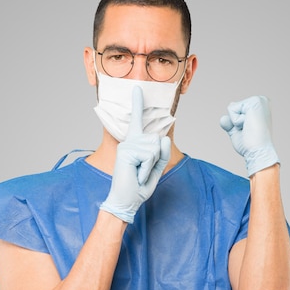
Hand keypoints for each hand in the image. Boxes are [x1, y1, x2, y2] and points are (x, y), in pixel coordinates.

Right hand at [100, 86, 170, 222]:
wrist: (126, 201)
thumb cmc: (138, 187)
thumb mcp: (156, 169)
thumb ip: (162, 154)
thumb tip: (164, 137)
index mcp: (135, 143)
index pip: (138, 121)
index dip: (138, 104)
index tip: (138, 88)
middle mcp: (130, 141)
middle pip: (158, 140)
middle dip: (157, 159)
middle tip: (143, 172)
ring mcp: (127, 145)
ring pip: (155, 147)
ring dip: (152, 165)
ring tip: (139, 174)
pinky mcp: (126, 151)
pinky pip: (150, 156)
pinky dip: (147, 169)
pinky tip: (137, 175)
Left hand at [220, 95, 279, 175]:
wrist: (258, 152)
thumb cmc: (251, 145)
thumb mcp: (237, 132)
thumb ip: (230, 124)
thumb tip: (223, 118)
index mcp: (259, 107)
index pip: (236, 110)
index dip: (237, 124)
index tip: (249, 131)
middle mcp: (261, 101)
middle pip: (233, 107)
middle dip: (235, 122)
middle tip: (248, 131)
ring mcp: (258, 100)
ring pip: (231, 108)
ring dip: (236, 122)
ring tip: (249, 128)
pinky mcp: (254, 102)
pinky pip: (231, 109)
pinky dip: (236, 121)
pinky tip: (248, 125)